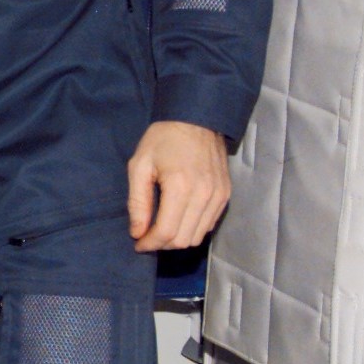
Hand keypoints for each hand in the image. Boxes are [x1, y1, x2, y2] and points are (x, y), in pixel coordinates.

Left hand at [126, 120, 230, 251]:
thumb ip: (137, 202)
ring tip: (160, 230)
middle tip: (146, 237)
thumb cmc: (163, 139)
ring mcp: (219, 196)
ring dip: (178, 239)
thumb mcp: (140, 166)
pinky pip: (209, 224)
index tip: (138, 243)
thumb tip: (137, 232)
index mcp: (181, 187)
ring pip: (198, 236)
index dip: (150, 243)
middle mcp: (205, 195)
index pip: (167, 232)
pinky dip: (192, 229)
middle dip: (162, 244)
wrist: (196, 119)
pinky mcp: (226, 195)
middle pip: (184, 239)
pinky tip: (178, 219)